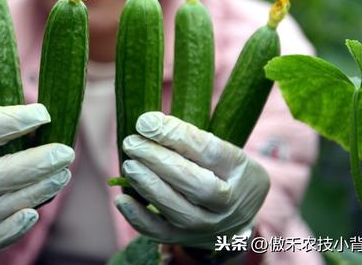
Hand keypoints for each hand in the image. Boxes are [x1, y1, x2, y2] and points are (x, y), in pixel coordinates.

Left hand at [114, 112, 269, 249]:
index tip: (146, 122)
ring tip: (129, 164)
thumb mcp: (222, 148)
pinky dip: (138, 217)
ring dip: (148, 185)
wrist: (239, 214)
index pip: (207, 151)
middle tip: (132, 143)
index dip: (174, 135)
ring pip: (177, 209)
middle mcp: (228, 202)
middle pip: (193, 182)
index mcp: (239, 169)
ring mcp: (208, 225)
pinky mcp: (186, 238)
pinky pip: (160, 233)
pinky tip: (122, 198)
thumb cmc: (223, 170)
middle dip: (157, 160)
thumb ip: (190, 137)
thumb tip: (147, 124)